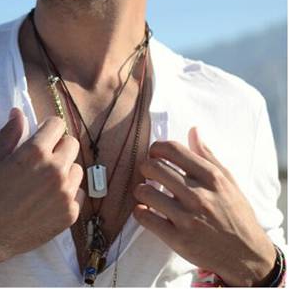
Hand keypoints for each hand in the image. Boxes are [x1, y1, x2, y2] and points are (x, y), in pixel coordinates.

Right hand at [0, 108, 84, 262]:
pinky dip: (67, 193)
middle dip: (59, 146)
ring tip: (47, 180)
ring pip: (76, 168)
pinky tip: (50, 198)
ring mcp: (66, 192)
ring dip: (65, 170)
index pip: (57, 124)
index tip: (42, 136)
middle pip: (72, 143)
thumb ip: (10, 132)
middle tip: (44, 159)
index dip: (48, 128)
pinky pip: (78, 192)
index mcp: (36, 151)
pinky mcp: (71, 213)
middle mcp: (56, 169)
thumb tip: (18, 112)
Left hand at [133, 127, 275, 286]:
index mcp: (211, 178)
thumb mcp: (228, 181)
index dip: (156, 147)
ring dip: (141, 190)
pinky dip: (140, 212)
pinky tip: (146, 210)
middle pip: (153, 167)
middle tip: (149, 172)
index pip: (172, 150)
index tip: (155, 153)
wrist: (247, 256)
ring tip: (147, 192)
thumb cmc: (236, 214)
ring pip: (144, 191)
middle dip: (145, 166)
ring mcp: (187, 218)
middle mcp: (198, 195)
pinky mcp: (178, 239)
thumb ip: (207, 155)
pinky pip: (144, 217)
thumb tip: (193, 130)